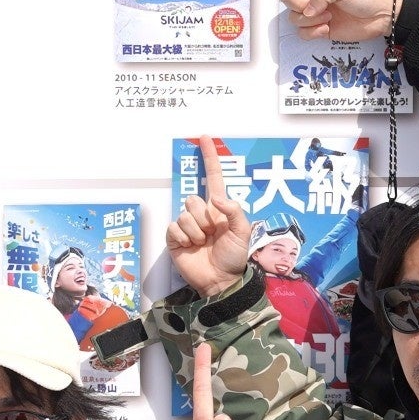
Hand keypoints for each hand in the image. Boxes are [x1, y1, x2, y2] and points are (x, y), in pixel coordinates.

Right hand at [166, 138, 251, 299]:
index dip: (210, 157)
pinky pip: (174, 227)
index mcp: (219, 208)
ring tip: (203, 243)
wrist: (221, 281)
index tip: (206, 138)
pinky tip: (191, 247)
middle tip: (212, 234)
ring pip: (185, 214)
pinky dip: (184, 238)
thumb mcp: (243, 232)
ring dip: (196, 231)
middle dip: (204, 218)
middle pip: (194, 199)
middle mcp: (202, 213)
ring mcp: (187, 226)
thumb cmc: (234, 257)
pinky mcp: (175, 238)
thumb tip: (214, 198)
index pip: (213, 177)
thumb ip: (234, 210)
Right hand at [256, 0, 399, 44]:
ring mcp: (314, 12)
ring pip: (293, 17)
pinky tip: (327, 29)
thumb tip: (308, 11)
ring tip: (330, 17)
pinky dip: (313, 32)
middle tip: (320, 7)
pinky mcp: (318, 28)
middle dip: (300, 5)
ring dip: (310, 21)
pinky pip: (301, 33)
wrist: (380, 17)